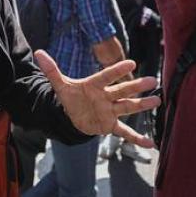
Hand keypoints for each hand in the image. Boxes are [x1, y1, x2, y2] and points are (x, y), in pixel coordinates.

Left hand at [35, 51, 160, 147]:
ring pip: (128, 107)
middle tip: (152, 80)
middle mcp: (106, 97)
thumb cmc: (71, 97)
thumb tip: (39, 53)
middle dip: (137, 86)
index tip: (131, 63)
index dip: (117, 71)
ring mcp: (110, 111)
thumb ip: (51, 70)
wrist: (72, 115)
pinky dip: (136, 138)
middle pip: (123, 91)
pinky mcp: (110, 125)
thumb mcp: (60, 85)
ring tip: (157, 101)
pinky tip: (150, 143)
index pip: (107, 77)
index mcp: (95, 85)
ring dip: (142, 105)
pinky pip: (124, 132)